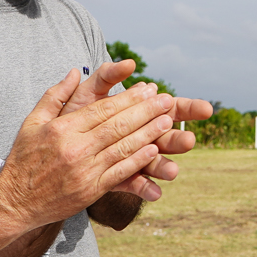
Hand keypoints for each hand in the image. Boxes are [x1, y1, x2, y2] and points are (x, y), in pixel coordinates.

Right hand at [0, 72, 194, 225]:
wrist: (14, 202)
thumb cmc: (24, 159)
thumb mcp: (32, 122)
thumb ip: (55, 95)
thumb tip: (76, 71)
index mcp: (62, 129)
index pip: (103, 109)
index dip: (129, 98)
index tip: (148, 88)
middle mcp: (75, 148)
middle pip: (118, 125)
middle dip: (146, 111)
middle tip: (167, 99)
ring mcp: (84, 170)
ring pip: (123, 147)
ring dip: (149, 133)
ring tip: (168, 120)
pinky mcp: (90, 190)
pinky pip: (120, 173)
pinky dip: (139, 161)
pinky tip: (155, 150)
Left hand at [63, 59, 212, 202]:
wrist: (49, 149)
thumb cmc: (71, 115)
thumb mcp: (88, 92)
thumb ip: (107, 75)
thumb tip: (129, 63)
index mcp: (138, 113)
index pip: (168, 108)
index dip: (188, 108)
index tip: (207, 110)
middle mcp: (138, 135)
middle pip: (165, 136)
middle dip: (179, 139)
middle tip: (190, 142)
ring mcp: (129, 157)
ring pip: (152, 161)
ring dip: (163, 166)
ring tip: (172, 172)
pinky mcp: (116, 176)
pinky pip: (132, 183)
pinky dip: (143, 188)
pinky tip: (155, 193)